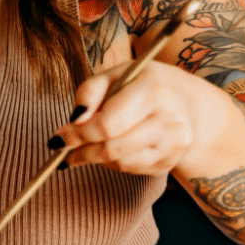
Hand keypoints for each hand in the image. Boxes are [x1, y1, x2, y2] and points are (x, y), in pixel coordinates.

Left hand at [50, 61, 226, 176]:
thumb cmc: (142, 85)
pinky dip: (112, 162)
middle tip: (64, 148)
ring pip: (119, 162)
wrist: (187, 103)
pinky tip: (112, 148)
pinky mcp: (170, 162)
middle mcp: (170, 118)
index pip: (107, 124)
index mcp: (154, 89)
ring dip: (94, 157)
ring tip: (86, 146)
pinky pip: (130, 169)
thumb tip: (74, 120)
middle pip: (111, 148)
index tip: (58, 138)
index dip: (77, 135)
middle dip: (81, 151)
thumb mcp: (115, 75)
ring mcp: (173, 144)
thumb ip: (89, 92)